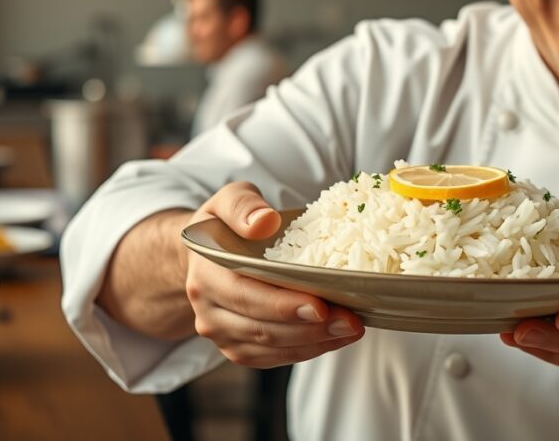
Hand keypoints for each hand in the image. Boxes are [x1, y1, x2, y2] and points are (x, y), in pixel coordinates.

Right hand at [184, 182, 364, 367]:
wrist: (207, 254)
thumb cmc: (226, 225)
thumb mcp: (230, 200)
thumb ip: (243, 206)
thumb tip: (264, 222)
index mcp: (205, 274)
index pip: (245, 296)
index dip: (283, 305)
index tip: (320, 306)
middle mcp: (208, 311)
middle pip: (262, 329)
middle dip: (311, 329)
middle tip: (352, 320)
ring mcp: (222, 334)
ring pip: (270, 349)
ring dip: (315, 343)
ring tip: (353, 328)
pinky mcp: (238, 348)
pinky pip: (274, 358)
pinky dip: (308, 351)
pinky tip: (337, 338)